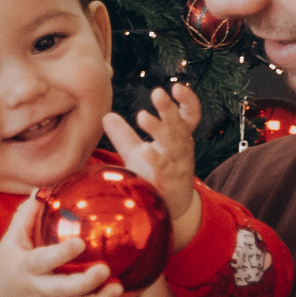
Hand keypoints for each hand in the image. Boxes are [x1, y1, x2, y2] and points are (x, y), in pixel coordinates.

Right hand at [0, 194, 124, 296]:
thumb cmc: (10, 262)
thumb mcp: (12, 238)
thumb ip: (28, 215)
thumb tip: (42, 189)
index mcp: (28, 267)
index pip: (44, 261)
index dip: (61, 254)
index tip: (80, 243)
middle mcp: (39, 288)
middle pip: (63, 290)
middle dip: (86, 283)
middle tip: (105, 269)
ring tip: (118, 289)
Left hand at [103, 85, 204, 249]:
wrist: (171, 209)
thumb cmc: (155, 177)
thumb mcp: (138, 153)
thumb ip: (124, 136)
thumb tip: (106, 116)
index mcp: (178, 139)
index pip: (189, 116)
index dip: (187, 101)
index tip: (177, 87)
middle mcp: (182, 149)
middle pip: (179, 126)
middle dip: (169, 109)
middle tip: (157, 92)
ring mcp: (179, 166)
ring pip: (174, 144)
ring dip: (160, 129)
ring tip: (142, 116)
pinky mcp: (171, 183)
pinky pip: (164, 169)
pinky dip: (155, 158)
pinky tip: (145, 149)